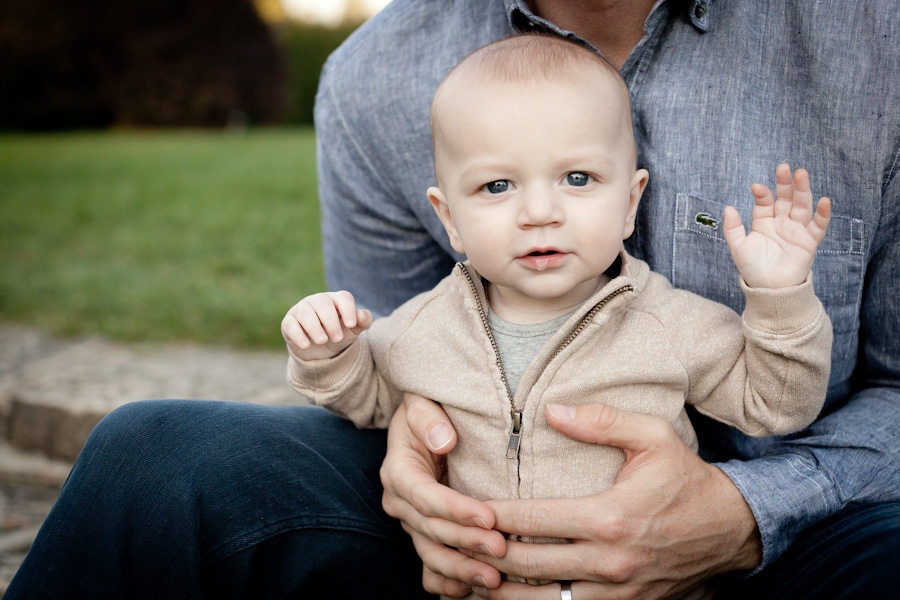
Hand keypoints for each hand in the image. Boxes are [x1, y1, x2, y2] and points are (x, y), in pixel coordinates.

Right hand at [281, 291, 372, 359]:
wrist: (320, 351)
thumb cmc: (338, 335)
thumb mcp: (352, 331)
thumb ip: (362, 322)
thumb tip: (362, 314)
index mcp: (336, 300)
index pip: (343, 297)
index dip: (348, 309)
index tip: (351, 325)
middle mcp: (317, 301)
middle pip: (323, 303)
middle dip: (331, 321)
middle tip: (337, 338)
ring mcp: (301, 310)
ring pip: (305, 312)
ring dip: (314, 327)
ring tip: (323, 341)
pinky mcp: (288, 322)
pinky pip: (290, 324)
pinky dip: (298, 335)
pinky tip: (306, 345)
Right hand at [381, 393, 507, 596]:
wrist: (423, 422)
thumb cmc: (428, 408)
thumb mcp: (422, 401)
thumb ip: (428, 417)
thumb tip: (444, 440)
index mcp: (398, 470)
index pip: (425, 497)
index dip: (455, 510)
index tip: (487, 518)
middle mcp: (400, 500)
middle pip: (431, 530)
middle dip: (465, 543)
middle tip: (501, 549)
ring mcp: (410, 521)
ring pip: (430, 553)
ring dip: (461, 568)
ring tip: (493, 578)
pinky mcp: (423, 534)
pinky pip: (429, 567)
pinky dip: (447, 581)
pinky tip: (470, 590)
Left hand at [471, 403, 761, 599]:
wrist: (732, 530)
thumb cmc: (686, 478)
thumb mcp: (653, 437)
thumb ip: (602, 421)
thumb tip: (551, 411)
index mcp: (610, 517)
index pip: (532, 520)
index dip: (490, 517)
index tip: (462, 508)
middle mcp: (609, 561)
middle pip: (527, 566)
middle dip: (486, 556)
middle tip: (455, 543)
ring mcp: (618, 593)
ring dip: (502, 592)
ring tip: (470, 577)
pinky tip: (511, 596)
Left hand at [723, 163, 830, 287]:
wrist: (768, 290)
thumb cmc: (752, 269)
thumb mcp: (738, 247)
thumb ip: (732, 228)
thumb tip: (728, 207)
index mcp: (763, 222)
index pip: (765, 202)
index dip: (762, 194)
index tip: (757, 187)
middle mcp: (781, 223)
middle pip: (785, 199)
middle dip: (785, 184)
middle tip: (783, 168)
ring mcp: (796, 230)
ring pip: (801, 206)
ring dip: (802, 191)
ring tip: (801, 174)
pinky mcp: (809, 241)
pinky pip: (818, 226)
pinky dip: (822, 214)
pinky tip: (824, 201)